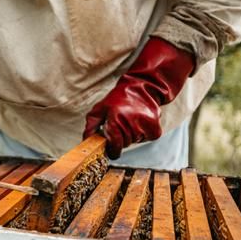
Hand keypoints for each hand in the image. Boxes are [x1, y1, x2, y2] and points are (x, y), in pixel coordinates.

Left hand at [84, 37, 194, 159]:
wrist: (141, 87)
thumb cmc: (117, 99)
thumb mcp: (99, 110)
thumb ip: (90, 126)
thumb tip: (86, 141)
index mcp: (115, 118)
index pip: (115, 144)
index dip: (113, 151)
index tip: (112, 152)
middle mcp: (130, 121)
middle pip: (125, 144)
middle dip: (121, 139)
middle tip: (121, 126)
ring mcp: (144, 124)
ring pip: (135, 141)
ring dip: (132, 135)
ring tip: (131, 121)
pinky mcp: (155, 126)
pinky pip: (147, 138)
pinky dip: (144, 134)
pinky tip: (140, 122)